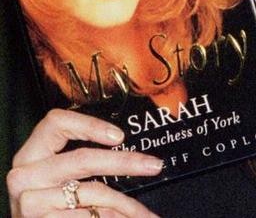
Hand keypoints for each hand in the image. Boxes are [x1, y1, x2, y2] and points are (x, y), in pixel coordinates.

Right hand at [7, 109, 161, 216]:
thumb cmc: (54, 204)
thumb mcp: (61, 178)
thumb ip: (85, 162)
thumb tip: (136, 155)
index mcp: (31, 155)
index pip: (55, 123)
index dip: (89, 124)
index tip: (119, 136)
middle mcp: (25, 176)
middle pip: (83, 158)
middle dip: (125, 162)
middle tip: (154, 166)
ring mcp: (31, 202)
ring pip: (93, 193)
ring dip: (128, 204)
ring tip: (149, 213)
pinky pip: (89, 217)